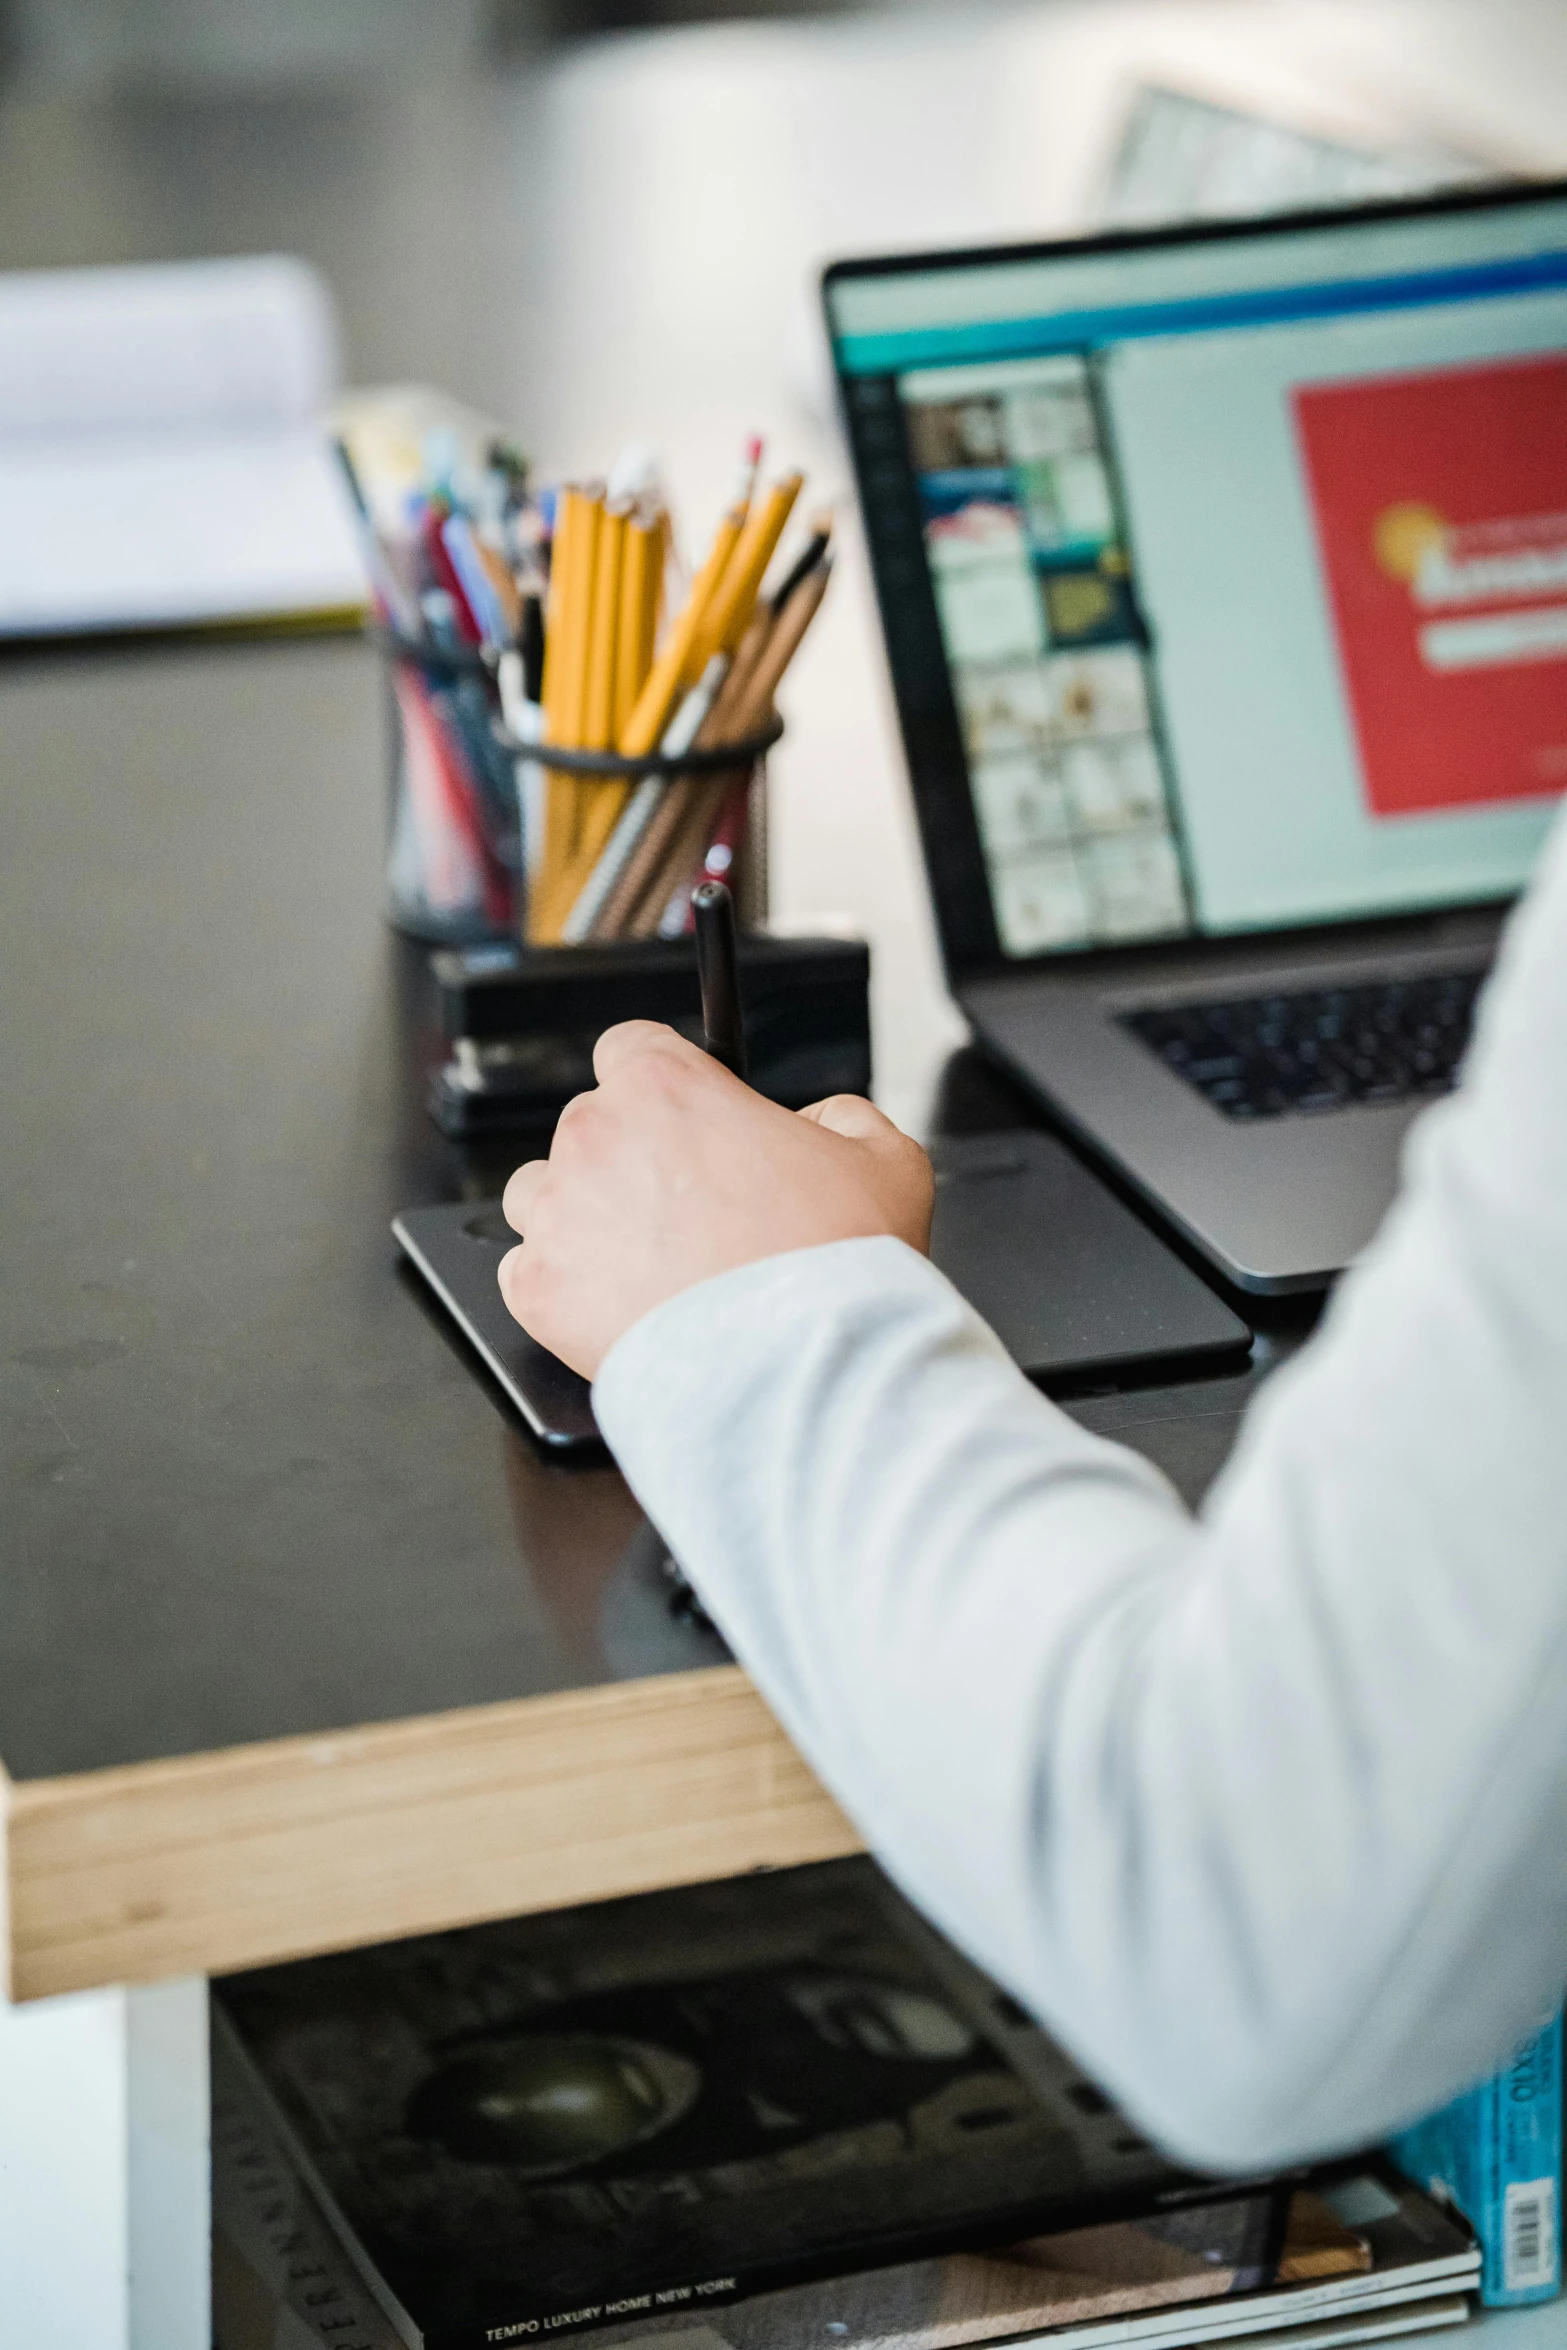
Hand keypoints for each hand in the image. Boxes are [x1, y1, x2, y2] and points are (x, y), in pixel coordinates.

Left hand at [498, 1021, 933, 1379]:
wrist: (798, 1371)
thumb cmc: (835, 1269)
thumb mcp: (886, 1159)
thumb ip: (843, 1116)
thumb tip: (816, 1123)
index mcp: (665, 1085)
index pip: (629, 1046)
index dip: (659, 1081)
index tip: (679, 1116)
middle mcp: (595, 1136)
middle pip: (588, 1124)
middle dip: (630, 1159)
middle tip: (688, 1210)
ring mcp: (557, 1214)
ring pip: (539, 1193)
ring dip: (581, 1215)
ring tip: (643, 1261)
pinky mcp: (536, 1289)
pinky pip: (525, 1270)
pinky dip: (561, 1285)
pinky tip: (616, 1304)